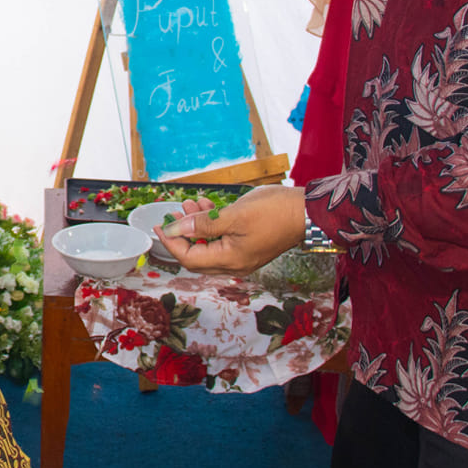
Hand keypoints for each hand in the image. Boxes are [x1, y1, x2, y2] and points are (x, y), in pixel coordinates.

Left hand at [156, 185, 307, 274]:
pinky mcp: (248, 246)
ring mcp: (243, 256)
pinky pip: (222, 240)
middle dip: (182, 234)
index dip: (171, 242)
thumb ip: (204, 224)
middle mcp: (235, 264)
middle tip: (174, 213)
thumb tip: (176, 229)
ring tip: (190, 204)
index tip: (160, 225)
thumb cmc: (274, 212)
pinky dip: (211, 225)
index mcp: (230, 260)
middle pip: (197, 255)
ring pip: (209, 245)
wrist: (308, 211)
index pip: (189, 258)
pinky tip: (207, 206)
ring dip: (196, 226)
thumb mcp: (234, 215)